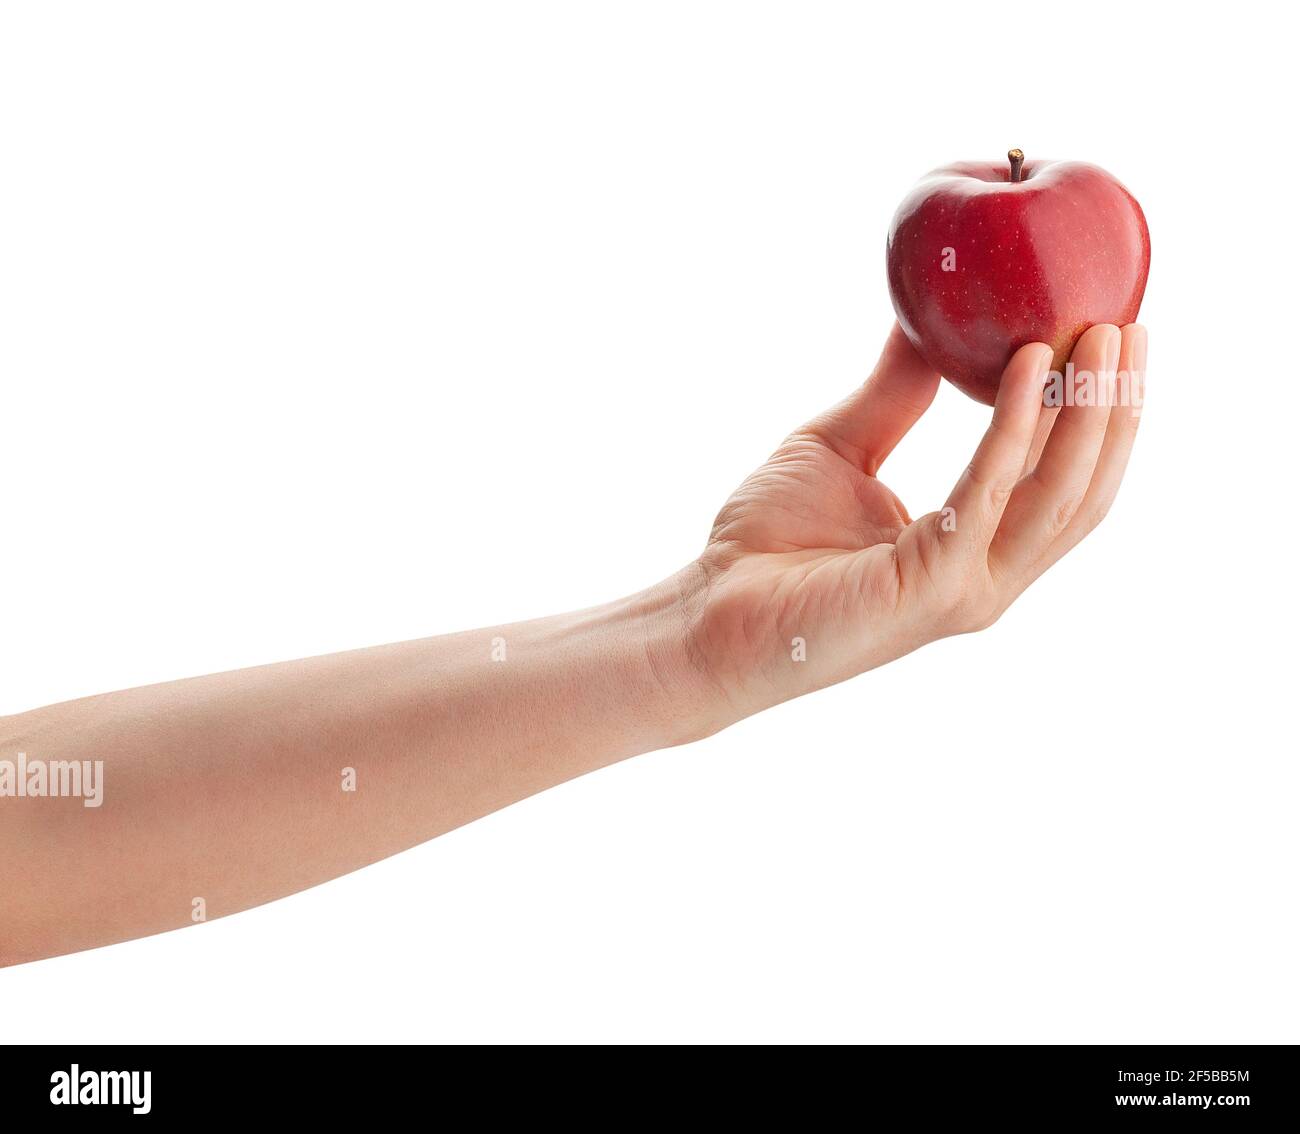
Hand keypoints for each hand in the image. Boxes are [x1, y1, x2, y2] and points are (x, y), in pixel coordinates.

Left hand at [681, 321, 1146, 722]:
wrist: (709, 612)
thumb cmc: (767, 543)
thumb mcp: (841, 446)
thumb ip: (895, 394)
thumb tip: (927, 324)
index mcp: (971, 548)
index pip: (1060, 480)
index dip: (1097, 413)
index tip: (1115, 336)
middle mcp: (984, 576)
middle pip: (1080, 488)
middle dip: (1113, 407)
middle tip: (1130, 326)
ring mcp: (964, 589)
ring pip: (1057, 496)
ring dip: (1087, 411)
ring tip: (1101, 333)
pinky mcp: (931, 588)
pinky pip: (987, 495)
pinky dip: (1012, 427)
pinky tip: (1025, 365)